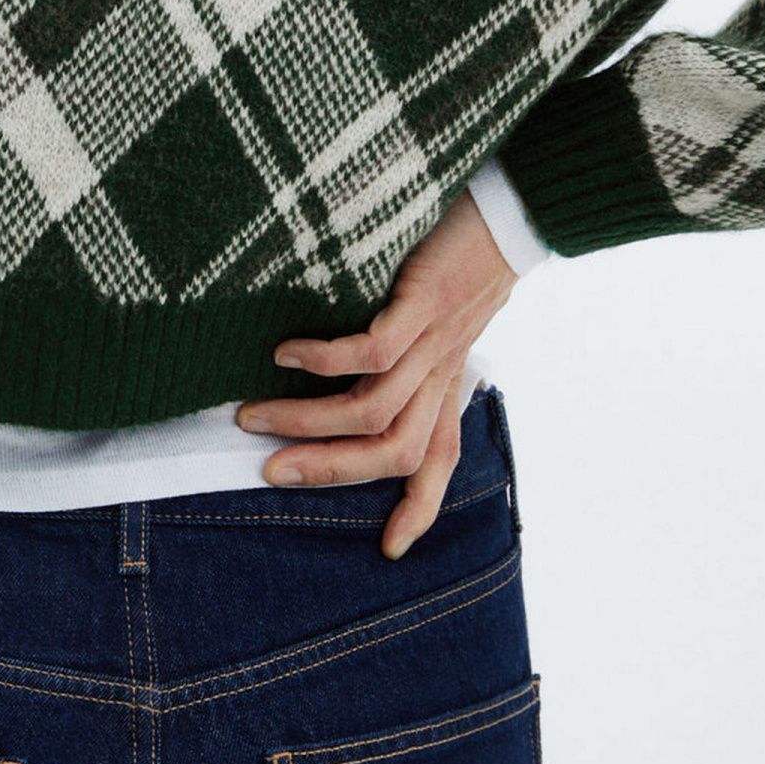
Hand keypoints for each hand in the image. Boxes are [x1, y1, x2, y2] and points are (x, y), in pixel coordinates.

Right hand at [236, 190, 517, 559]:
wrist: (510, 213)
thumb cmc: (463, 260)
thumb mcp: (445, 319)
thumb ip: (412, 353)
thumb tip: (355, 373)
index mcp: (447, 384)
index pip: (438, 461)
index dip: (418, 510)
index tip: (390, 550)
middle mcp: (441, 374)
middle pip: (391, 451)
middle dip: (327, 469)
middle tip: (269, 470)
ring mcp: (434, 343)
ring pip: (372, 410)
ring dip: (308, 420)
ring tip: (254, 413)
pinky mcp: (423, 305)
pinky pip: (371, 352)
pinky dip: (323, 361)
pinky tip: (286, 354)